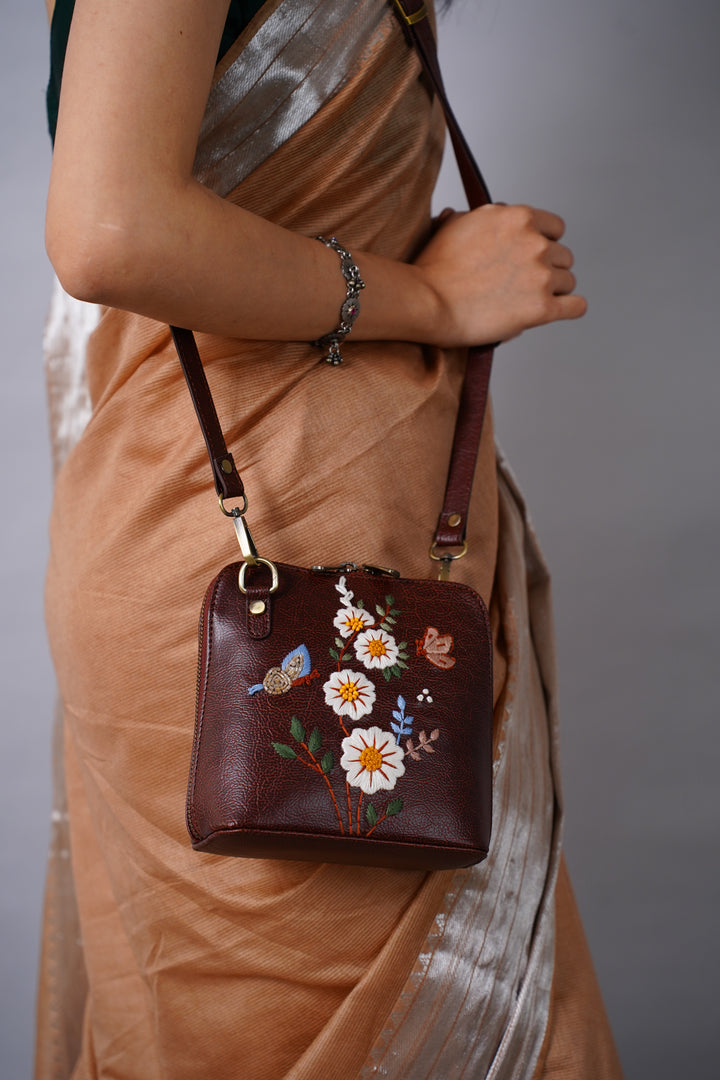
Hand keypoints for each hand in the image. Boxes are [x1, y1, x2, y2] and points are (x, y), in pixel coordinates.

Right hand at [413, 204, 586, 346]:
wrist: (426, 302)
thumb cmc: (433, 269)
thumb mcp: (456, 224)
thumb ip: (482, 218)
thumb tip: (483, 216)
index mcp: (518, 218)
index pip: (555, 228)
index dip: (544, 244)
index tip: (530, 258)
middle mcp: (535, 242)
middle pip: (564, 256)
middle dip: (547, 269)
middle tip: (523, 284)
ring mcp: (541, 276)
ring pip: (568, 281)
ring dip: (553, 291)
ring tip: (527, 301)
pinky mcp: (542, 308)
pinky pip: (576, 306)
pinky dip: (569, 308)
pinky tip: (559, 310)